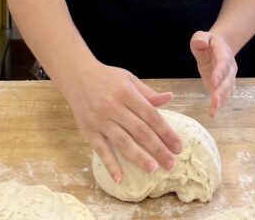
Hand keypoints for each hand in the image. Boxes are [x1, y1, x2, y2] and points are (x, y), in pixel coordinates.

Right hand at [56, 60, 181, 182]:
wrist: (76, 75)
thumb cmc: (106, 78)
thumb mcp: (128, 79)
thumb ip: (148, 93)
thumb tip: (170, 98)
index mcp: (126, 93)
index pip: (150, 115)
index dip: (166, 132)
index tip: (178, 147)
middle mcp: (113, 107)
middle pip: (139, 131)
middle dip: (157, 148)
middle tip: (171, 164)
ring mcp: (99, 120)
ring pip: (122, 142)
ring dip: (138, 157)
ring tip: (153, 169)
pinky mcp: (88, 130)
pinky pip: (100, 150)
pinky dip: (110, 164)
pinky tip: (120, 178)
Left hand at [190, 31, 236, 116]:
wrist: (219, 46)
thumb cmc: (207, 42)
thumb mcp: (201, 36)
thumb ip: (200, 39)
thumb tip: (201, 43)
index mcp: (223, 53)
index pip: (222, 63)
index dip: (219, 73)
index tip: (213, 82)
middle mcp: (230, 66)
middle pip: (227, 80)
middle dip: (221, 91)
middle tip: (214, 101)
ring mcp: (229, 76)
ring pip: (227, 90)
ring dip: (221, 101)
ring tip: (213, 111)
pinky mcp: (225, 84)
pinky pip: (225, 94)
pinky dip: (220, 103)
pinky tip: (213, 112)